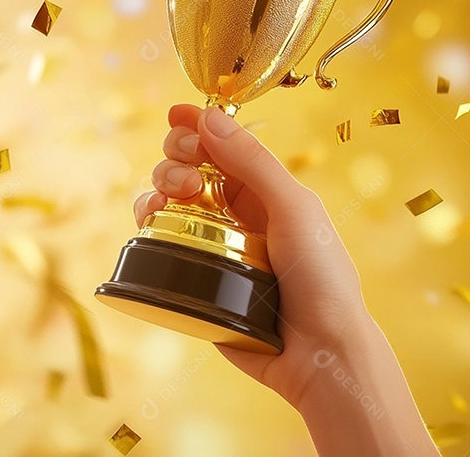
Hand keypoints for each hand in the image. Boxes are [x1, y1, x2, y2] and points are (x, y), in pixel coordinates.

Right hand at [134, 104, 369, 406]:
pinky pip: (161, 243)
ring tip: (166, 200)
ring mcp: (212, 246)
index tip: (175, 116)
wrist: (318, 354)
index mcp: (265, 193)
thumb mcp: (294, 209)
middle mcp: (235, 215)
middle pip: (189, 168)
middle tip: (184, 175)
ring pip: (168, 202)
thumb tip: (209, 118)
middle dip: (176, 158)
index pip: (223, 147)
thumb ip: (252, 163)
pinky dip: (148, 224)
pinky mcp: (194, 278)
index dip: (197, 127)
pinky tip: (150, 223)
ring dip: (157, 188)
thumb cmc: (322, 280)